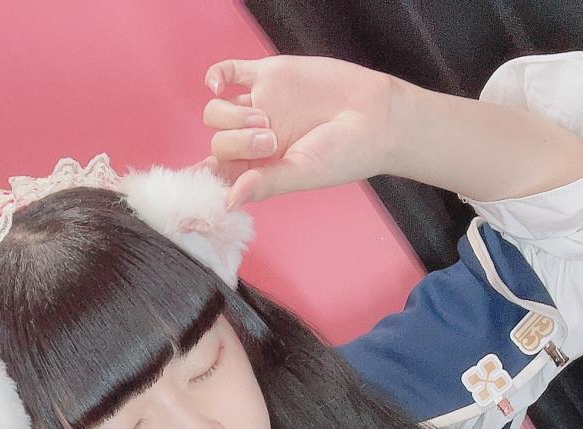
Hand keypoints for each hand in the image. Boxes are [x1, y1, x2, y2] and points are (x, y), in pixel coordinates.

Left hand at [195, 54, 395, 208]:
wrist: (375, 116)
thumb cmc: (347, 154)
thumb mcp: (304, 173)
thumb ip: (266, 184)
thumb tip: (230, 201)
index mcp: (262, 170)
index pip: (222, 175)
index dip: (209, 177)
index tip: (207, 179)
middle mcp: (256, 141)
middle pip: (219, 143)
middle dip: (238, 144)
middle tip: (271, 141)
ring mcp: (259, 106)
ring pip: (217, 111)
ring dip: (234, 117)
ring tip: (269, 121)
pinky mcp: (267, 76)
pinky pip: (228, 73)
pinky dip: (216, 78)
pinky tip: (218, 86)